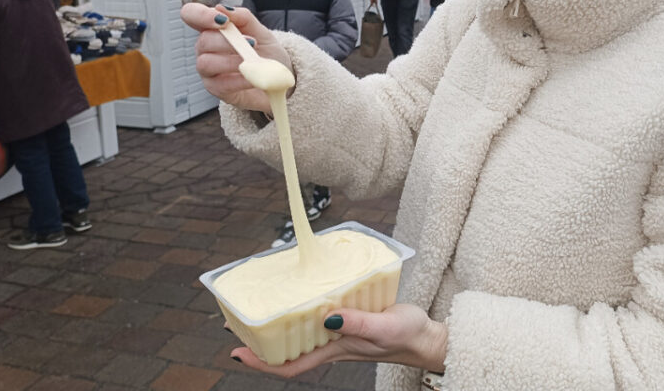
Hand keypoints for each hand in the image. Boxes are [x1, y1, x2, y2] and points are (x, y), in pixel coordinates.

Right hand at [180, 3, 291, 112]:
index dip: (200, 15)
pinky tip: (253, 77)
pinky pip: (221, 83)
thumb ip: (243, 18)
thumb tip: (223, 8)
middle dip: (227, 42)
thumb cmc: (266, 54)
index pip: (191, 14)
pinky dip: (240, 79)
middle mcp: (205, 48)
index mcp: (213, 29)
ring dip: (231, 61)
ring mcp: (208, 70)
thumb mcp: (261, 32)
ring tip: (252, 62)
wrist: (280, 80)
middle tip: (252, 43)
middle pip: (203, 41)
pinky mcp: (215, 88)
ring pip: (206, 62)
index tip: (222, 21)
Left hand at [230, 304, 446, 377]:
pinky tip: (303, 297)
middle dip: (262, 342)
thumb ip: (358, 322)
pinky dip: (305, 312)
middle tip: (238, 323)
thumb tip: (328, 316)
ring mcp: (340, 333)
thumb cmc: (407, 335)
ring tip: (262, 308)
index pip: (290, 365)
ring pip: (301, 335)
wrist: (426, 337)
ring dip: (280, 326)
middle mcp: (333, 343)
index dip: (262, 362)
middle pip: (288, 350)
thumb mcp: (383, 326)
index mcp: (336, 349)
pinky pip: (320, 320)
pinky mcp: (350, 320)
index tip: (237, 353)